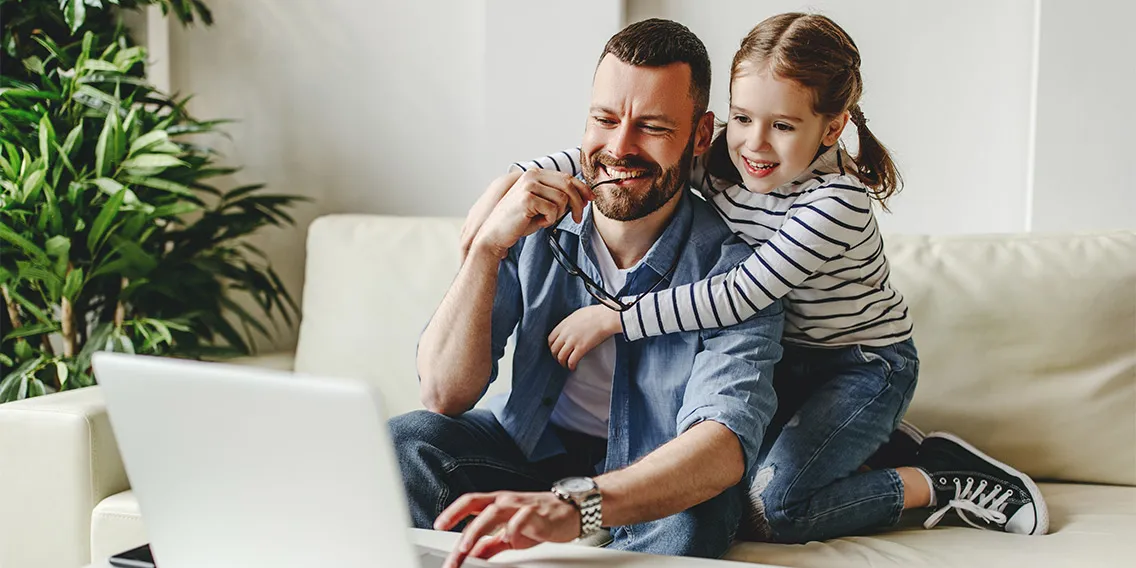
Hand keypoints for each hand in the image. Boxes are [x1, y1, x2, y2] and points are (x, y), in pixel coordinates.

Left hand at [434, 491, 579, 567]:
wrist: (573, 512)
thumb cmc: (540, 520)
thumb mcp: (511, 535)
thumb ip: (490, 544)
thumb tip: (470, 555)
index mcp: (499, 503)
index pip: (471, 502)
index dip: (453, 511)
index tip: (439, 524)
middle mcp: (507, 501)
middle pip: (478, 504)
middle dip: (459, 520)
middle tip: (448, 539)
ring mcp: (522, 505)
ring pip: (494, 511)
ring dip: (477, 530)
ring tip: (466, 548)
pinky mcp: (538, 514)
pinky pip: (522, 520)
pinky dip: (513, 530)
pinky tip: (509, 540)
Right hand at [470, 170, 592, 259]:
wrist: (495, 234)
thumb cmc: (518, 222)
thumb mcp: (541, 206)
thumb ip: (558, 197)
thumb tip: (583, 196)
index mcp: (534, 174)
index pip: (566, 177)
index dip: (582, 188)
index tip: (590, 199)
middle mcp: (531, 175)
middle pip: (568, 185)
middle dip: (577, 203)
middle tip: (577, 218)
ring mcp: (528, 185)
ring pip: (562, 199)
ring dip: (559, 214)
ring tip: (545, 220)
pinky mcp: (527, 198)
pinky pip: (553, 210)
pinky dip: (549, 220)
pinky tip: (538, 223)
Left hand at [548, 305, 621, 370]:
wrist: (605, 317)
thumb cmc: (595, 313)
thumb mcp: (576, 315)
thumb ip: (569, 323)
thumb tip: (569, 328)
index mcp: (563, 324)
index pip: (550, 339)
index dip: (552, 346)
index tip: (555, 349)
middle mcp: (565, 333)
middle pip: (554, 349)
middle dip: (556, 356)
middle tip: (560, 358)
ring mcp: (572, 341)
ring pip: (561, 357)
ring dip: (562, 363)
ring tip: (566, 365)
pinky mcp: (581, 348)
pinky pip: (571, 360)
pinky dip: (571, 366)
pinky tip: (573, 367)